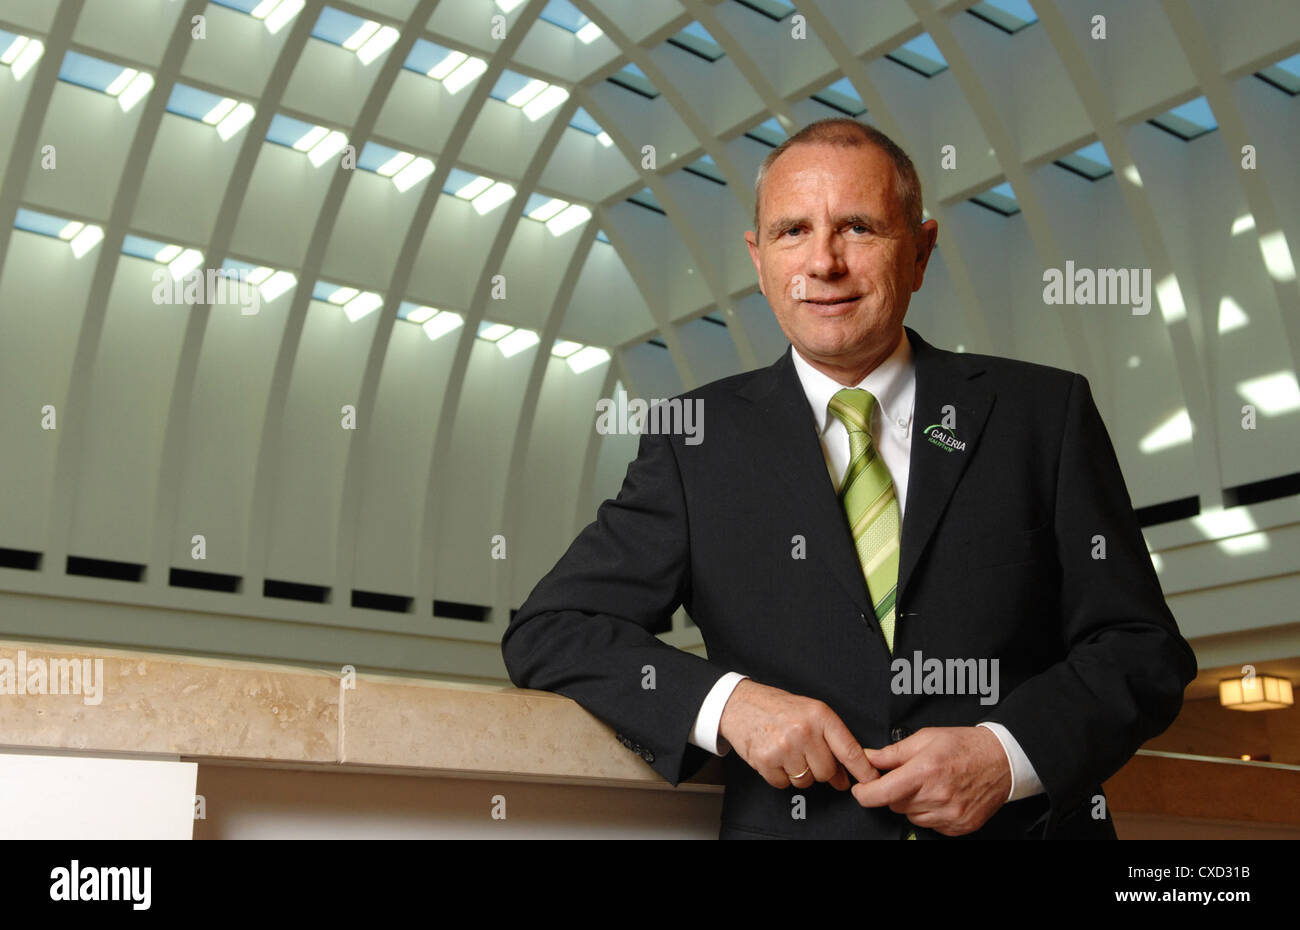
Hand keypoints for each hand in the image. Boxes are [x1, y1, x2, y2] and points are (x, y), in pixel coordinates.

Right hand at [718, 679, 877, 791]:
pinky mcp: (766, 760)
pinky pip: (784, 783)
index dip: (863, 770)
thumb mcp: (810, 713)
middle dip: (819, 769)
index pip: (849, 749)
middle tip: (805, 754)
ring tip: (787, 752)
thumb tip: (845, 774)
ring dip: (798, 773)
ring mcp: (784, 746)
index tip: (872, 781)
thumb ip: (831, 740)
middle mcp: (803, 730)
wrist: (740, 703)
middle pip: (826, 772)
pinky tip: (775, 756)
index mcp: (819, 715)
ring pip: (805, 781)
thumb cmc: (776, 707)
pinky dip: (780, 775)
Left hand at [851, 726, 1011, 835]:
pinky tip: (941, 796)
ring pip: (911, 816)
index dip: (865, 793)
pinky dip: (929, 813)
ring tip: (929, 784)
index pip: (882, 793)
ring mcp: (950, 814)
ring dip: (912, 803)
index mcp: (925, 771)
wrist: (1002, 760)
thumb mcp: (926, 737)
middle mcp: (937, 796)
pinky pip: (930, 825)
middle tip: (909, 776)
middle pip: (894, 805)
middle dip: (894, 791)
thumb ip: (893, 752)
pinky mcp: (960, 826)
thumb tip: (868, 757)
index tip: (861, 789)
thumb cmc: (965, 745)